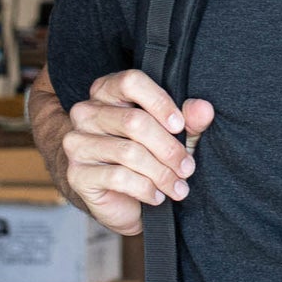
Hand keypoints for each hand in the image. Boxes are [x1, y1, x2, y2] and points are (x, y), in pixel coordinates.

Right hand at [61, 69, 214, 235]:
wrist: (122, 200)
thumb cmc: (148, 157)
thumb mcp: (175, 135)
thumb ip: (190, 119)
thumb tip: (204, 109)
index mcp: (107, 91)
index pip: (131, 81)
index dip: (160, 102)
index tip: (180, 126)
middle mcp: (86, 112)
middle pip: (134, 121)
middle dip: (168, 148)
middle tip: (188, 167)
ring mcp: (77, 143)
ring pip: (129, 152)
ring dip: (161, 173)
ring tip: (178, 187)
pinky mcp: (77, 174)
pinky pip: (118, 177)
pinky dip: (145, 189)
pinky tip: (158, 196)